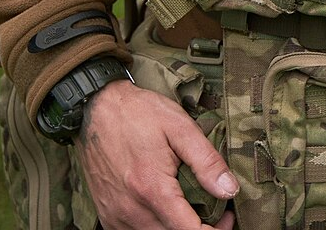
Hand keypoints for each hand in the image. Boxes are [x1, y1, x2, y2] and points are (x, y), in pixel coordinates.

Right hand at [75, 79, 237, 229]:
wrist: (96, 108)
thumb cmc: (139, 113)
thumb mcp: (180, 126)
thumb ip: (206, 161)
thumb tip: (229, 190)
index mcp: (152, 189)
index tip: (227, 216)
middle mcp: (132, 210)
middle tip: (214, 212)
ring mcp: (116, 216)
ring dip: (176, 229)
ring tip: (190, 209)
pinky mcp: (107, 216)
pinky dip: (155, 228)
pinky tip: (165, 210)